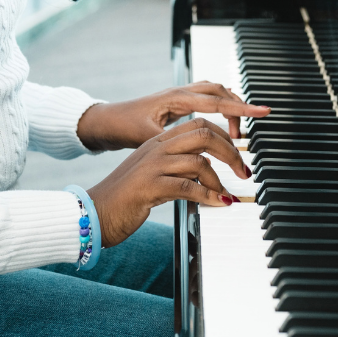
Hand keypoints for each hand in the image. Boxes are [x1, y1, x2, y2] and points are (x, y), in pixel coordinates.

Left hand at [76, 81, 270, 150]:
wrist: (107, 121)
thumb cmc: (124, 127)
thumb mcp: (149, 137)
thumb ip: (175, 144)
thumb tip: (199, 158)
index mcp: (176, 99)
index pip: (216, 101)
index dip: (241, 108)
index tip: (262, 111)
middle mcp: (180, 92)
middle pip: (219, 91)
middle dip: (238, 108)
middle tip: (246, 133)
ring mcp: (179, 95)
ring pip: (213, 91)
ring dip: (228, 106)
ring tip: (236, 132)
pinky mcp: (177, 101)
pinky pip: (205, 97)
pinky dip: (219, 104)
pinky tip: (224, 117)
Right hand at [87, 116, 249, 246]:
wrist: (95, 212)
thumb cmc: (125, 198)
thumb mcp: (154, 177)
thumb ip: (178, 170)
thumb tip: (206, 175)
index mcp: (157, 142)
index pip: (198, 125)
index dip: (223, 136)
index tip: (237, 153)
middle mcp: (156, 148)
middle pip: (203, 134)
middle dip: (230, 151)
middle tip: (243, 171)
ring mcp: (152, 165)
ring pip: (198, 161)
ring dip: (219, 180)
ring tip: (227, 194)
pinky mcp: (150, 186)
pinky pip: (188, 186)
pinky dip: (209, 196)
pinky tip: (218, 204)